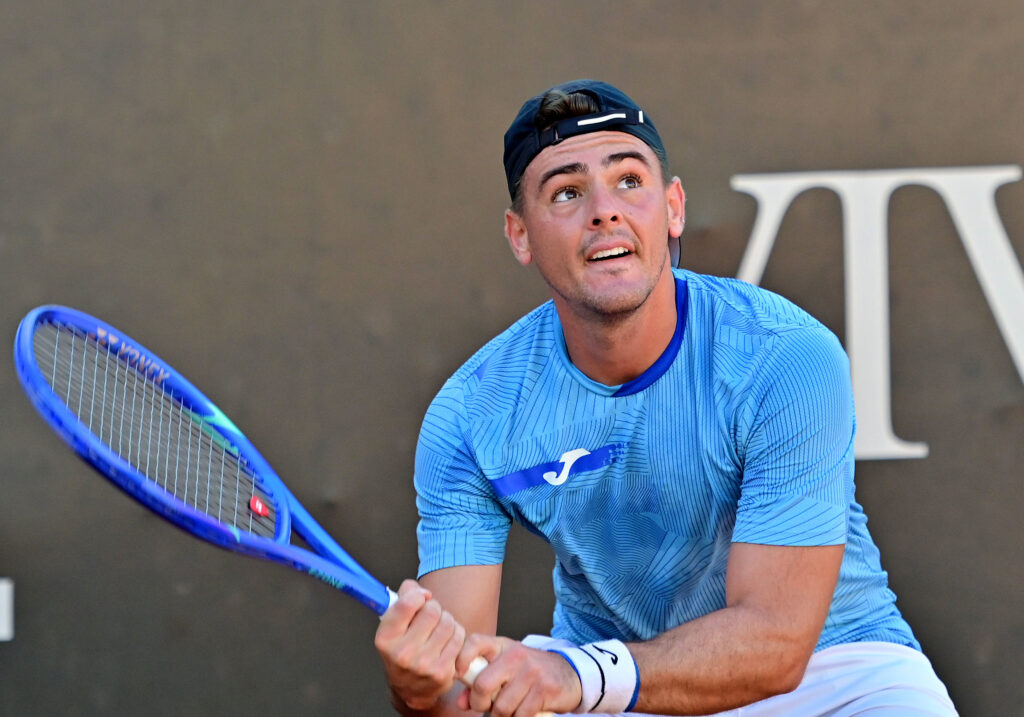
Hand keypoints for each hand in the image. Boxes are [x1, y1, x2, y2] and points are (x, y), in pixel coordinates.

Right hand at [375, 579, 466, 710]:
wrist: (410, 689)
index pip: (407, 604)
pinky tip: (446, 641)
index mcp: (385, 638)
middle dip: (434, 608)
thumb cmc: (402, 648)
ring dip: (447, 620)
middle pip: (432, 611)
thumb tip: (416, 588)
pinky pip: (459, 638)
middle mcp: (402, 653)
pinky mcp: (442, 672)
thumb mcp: (393, 625)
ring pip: (448, 623)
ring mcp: (423, 665)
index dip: (418, 595)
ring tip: (438, 628)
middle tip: (430, 615)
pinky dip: (456, 635)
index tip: (420, 599)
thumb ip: (402, 599)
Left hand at [455, 635, 582, 716]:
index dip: (462, 658)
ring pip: (501, 707)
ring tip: (508, 709)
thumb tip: (461, 702)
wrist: (569, 674)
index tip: (458, 675)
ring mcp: (532, 671)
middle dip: (479, 703)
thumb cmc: (529, 672)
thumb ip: (481, 682)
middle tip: (485, 707)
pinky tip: (523, 712)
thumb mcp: (505, 669)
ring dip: (501, 716)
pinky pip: (520, 715)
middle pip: (483, 684)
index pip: (476, 642)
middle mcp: (516, 655)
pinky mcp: (545, 689)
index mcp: (503, 646)